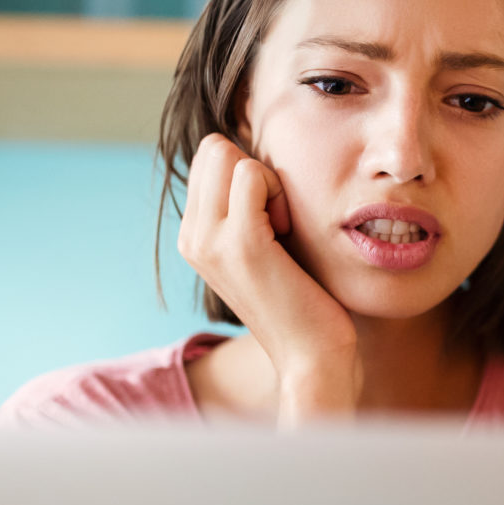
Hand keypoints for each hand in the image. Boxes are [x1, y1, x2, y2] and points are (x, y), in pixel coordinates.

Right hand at [176, 134, 360, 424]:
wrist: (312, 357)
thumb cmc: (304, 299)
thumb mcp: (267, 246)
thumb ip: (249, 207)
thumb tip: (254, 158)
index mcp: (194, 235)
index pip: (210, 157)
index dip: (250, 173)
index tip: (273, 218)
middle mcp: (191, 236)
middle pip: (214, 147)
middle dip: (255, 170)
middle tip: (280, 221)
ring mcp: (208, 239)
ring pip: (228, 154)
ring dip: (270, 182)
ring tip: (283, 230)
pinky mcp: (238, 242)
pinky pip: (252, 173)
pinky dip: (280, 192)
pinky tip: (289, 232)